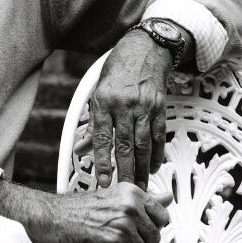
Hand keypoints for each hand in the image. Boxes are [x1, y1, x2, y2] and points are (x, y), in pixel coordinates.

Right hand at [53, 183, 171, 242]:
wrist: (56, 216)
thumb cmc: (81, 207)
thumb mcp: (115, 196)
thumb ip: (144, 200)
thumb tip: (168, 198)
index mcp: (131, 192)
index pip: (162, 215)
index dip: (154, 226)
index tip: (143, 228)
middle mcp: (129, 206)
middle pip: (155, 236)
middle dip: (141, 242)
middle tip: (123, 237)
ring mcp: (122, 225)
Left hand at [74, 31, 171, 189]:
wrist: (144, 50)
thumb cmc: (117, 71)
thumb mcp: (98, 92)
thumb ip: (92, 122)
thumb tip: (82, 147)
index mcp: (103, 101)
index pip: (101, 137)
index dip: (102, 161)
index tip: (102, 181)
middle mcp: (123, 105)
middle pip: (124, 145)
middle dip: (125, 172)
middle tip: (125, 192)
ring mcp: (143, 106)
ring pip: (143, 144)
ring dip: (142, 169)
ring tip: (140, 186)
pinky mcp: (159, 108)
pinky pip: (158, 136)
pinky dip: (156, 154)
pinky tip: (153, 167)